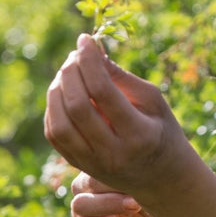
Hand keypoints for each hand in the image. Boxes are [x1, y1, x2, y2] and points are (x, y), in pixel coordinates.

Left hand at [44, 34, 190, 201]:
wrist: (161, 176)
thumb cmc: (161, 129)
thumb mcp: (153, 100)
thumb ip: (121, 78)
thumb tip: (91, 52)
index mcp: (138, 135)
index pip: (103, 92)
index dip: (89, 61)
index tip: (86, 40)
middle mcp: (113, 153)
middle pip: (77, 107)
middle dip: (70, 73)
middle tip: (75, 55)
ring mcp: (93, 164)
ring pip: (60, 124)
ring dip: (57, 90)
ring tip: (68, 73)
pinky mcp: (78, 166)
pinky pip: (55, 134)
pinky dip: (54, 108)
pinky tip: (64, 93)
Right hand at [59, 172, 185, 216]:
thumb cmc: (167, 199)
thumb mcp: (159, 179)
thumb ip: (145, 162)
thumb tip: (137, 142)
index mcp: (102, 170)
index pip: (94, 161)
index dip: (114, 164)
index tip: (142, 170)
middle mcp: (90, 191)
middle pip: (84, 183)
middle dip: (111, 185)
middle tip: (139, 191)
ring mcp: (86, 216)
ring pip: (80, 205)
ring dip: (105, 204)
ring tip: (133, 206)